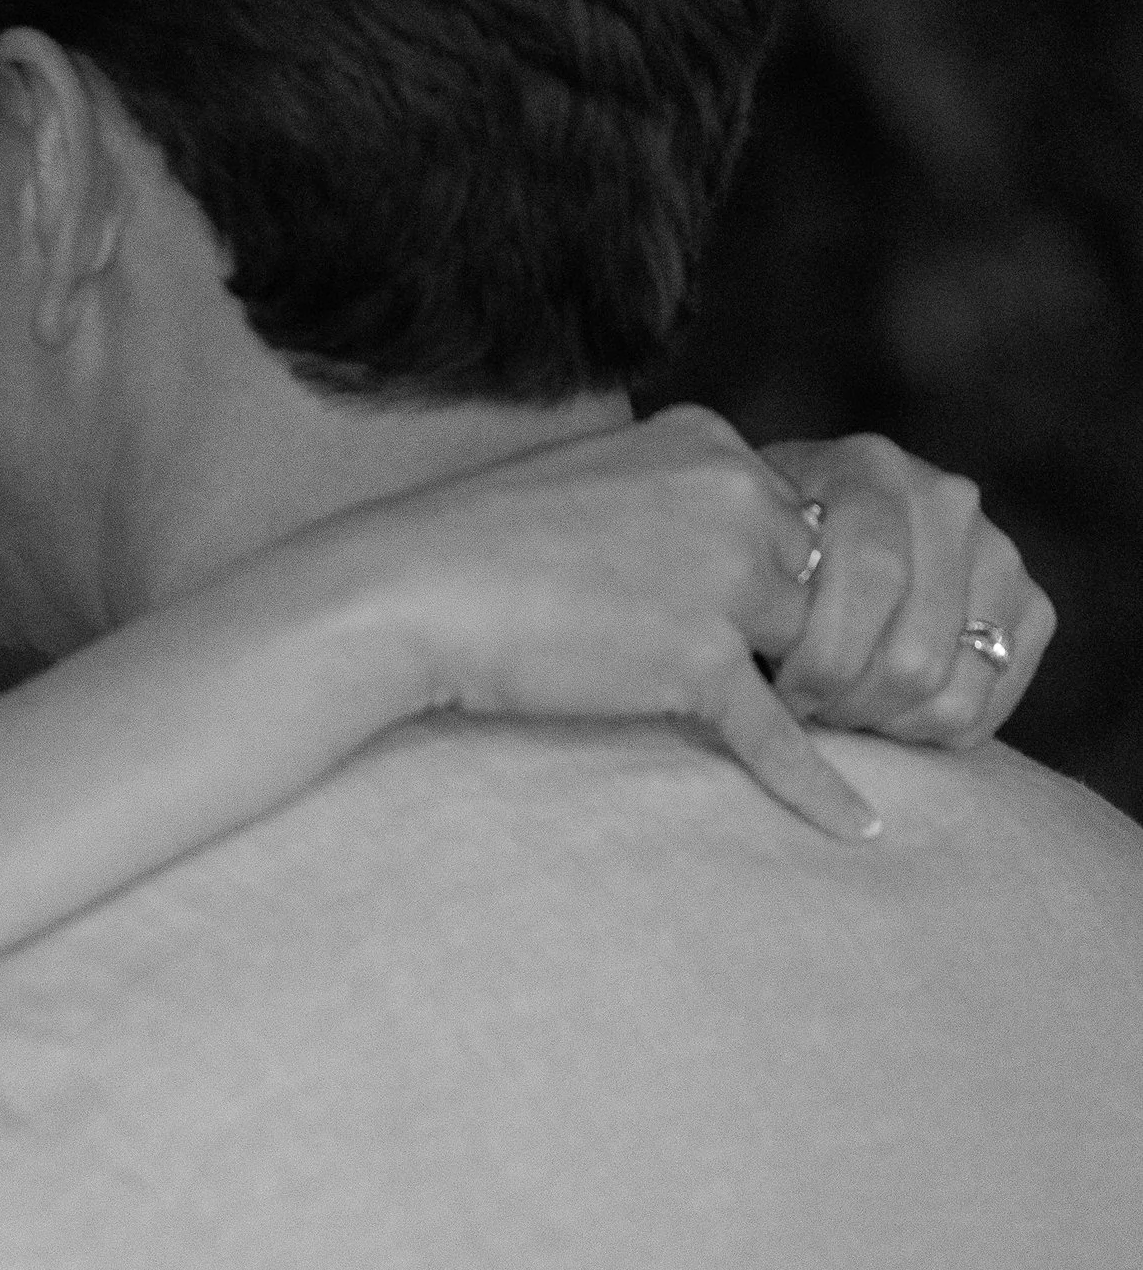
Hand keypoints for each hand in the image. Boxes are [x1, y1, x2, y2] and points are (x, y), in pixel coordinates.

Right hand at [385, 408, 886, 838]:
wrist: (412, 589)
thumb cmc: (482, 546)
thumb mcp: (601, 481)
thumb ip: (677, 502)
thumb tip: (723, 561)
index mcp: (710, 441)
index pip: (805, 517)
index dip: (797, 583)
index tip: (783, 631)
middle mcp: (732, 495)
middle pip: (830, 581)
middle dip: (823, 642)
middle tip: (825, 697)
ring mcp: (720, 577)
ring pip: (819, 650)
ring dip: (819, 699)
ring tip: (827, 741)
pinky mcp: (694, 657)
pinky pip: (779, 735)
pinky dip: (820, 788)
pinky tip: (857, 827)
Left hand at [759, 431, 1053, 742]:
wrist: (811, 539)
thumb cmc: (759, 556)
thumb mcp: (739, 551)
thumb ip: (757, 583)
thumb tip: (769, 643)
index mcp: (869, 470)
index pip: (868, 583)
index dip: (816, 662)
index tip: (773, 692)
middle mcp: (947, 499)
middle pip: (910, 657)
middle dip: (845, 703)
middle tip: (806, 705)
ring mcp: (998, 550)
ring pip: (947, 692)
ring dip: (884, 721)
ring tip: (841, 705)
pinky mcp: (1031, 607)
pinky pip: (985, 707)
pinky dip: (929, 731)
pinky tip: (887, 710)